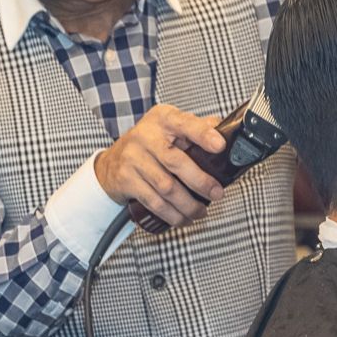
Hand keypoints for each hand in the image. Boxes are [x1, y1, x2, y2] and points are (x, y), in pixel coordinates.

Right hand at [93, 105, 226, 231]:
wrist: (109, 164)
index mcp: (162, 119)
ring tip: (200, 211)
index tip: (220, 145)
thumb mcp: (169, 128)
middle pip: (176, 162)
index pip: (185, 123)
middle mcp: (145, 136)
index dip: (203, 134)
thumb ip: (196, 127)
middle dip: (201, 182)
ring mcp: (132, 158)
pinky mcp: (126, 179)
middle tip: (216, 194)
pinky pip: (153, 201)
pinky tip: (182, 218)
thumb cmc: (147, 145)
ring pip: (166, 187)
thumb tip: (226, 131)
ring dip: (187, 205)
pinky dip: (171, 214)